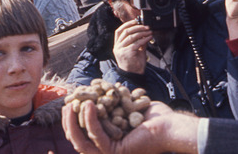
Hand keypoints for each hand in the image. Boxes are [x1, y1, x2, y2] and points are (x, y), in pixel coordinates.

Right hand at [62, 100, 197, 153]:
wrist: (170, 126)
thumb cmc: (155, 117)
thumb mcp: (129, 106)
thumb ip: (116, 102)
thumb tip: (104, 90)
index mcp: (109, 143)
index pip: (84, 134)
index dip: (73, 120)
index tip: (70, 104)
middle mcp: (107, 152)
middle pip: (79, 139)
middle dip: (69, 122)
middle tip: (66, 104)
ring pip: (82, 140)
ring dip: (73, 122)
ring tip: (72, 104)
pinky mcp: (113, 152)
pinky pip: (96, 134)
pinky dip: (90, 119)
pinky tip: (88, 104)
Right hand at [113, 21, 152, 74]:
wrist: (133, 75)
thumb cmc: (134, 63)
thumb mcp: (135, 50)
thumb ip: (138, 41)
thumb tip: (145, 32)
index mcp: (117, 45)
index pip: (118, 31)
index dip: (126, 24)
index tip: (135, 21)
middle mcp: (117, 47)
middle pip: (126, 32)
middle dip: (137, 27)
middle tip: (146, 26)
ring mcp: (121, 50)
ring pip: (132, 36)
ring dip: (142, 32)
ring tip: (149, 31)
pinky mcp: (127, 53)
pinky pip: (137, 43)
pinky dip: (144, 39)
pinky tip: (149, 38)